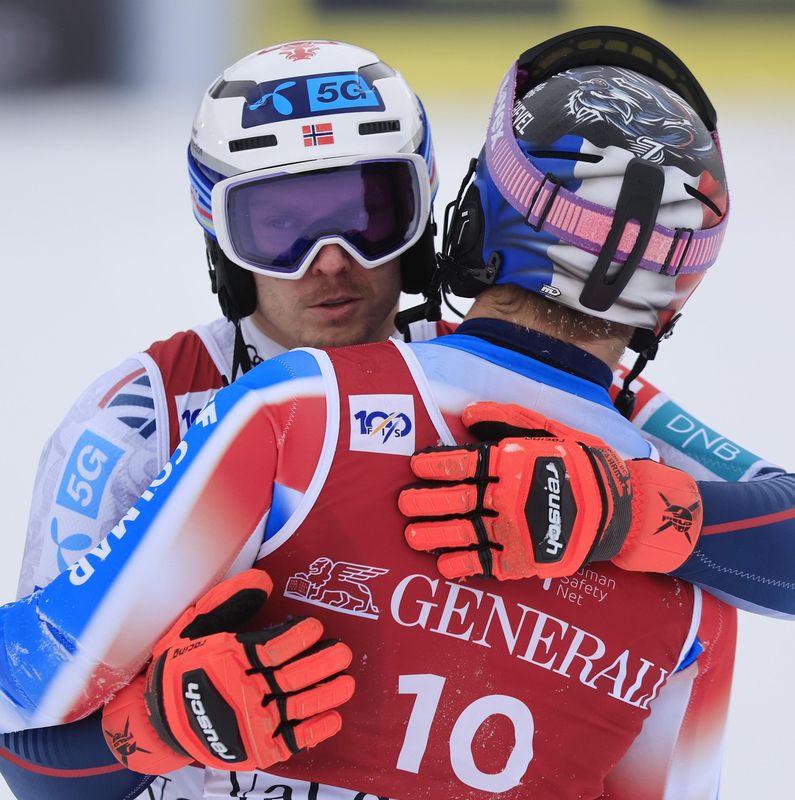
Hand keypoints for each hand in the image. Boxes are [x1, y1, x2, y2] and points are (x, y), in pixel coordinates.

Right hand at [102, 569, 353, 773]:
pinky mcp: (254, 749)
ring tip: (347, 682)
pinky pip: (290, 741)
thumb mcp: (195, 625)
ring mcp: (248, 724)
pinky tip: (333, 717)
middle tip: (344, 653)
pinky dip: (314, 730)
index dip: (298, 637)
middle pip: (291, 677)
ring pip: (297, 707)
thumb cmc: (183, 665)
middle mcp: (240, 693)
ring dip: (326, 694)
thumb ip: (229, 601)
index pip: (272, 648)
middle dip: (322, 663)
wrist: (159, 719)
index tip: (316, 627)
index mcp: (227, 661)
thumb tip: (264, 581)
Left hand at [399, 402, 701, 580]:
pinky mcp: (528, 559)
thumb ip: (507, 420)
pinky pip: (489, 564)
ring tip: (411, 536)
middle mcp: (513, 497)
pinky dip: (464, 566)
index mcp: (516, 463)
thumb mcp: (549, 430)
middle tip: (403, 503)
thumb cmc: (579, 463)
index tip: (415, 466)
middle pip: (459, 500)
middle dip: (427, 502)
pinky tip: (443, 565)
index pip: (466, 463)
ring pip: (467, 533)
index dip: (437, 465)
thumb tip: (465, 413)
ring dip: (436, 534)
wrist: (621, 508)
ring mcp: (519, 531)